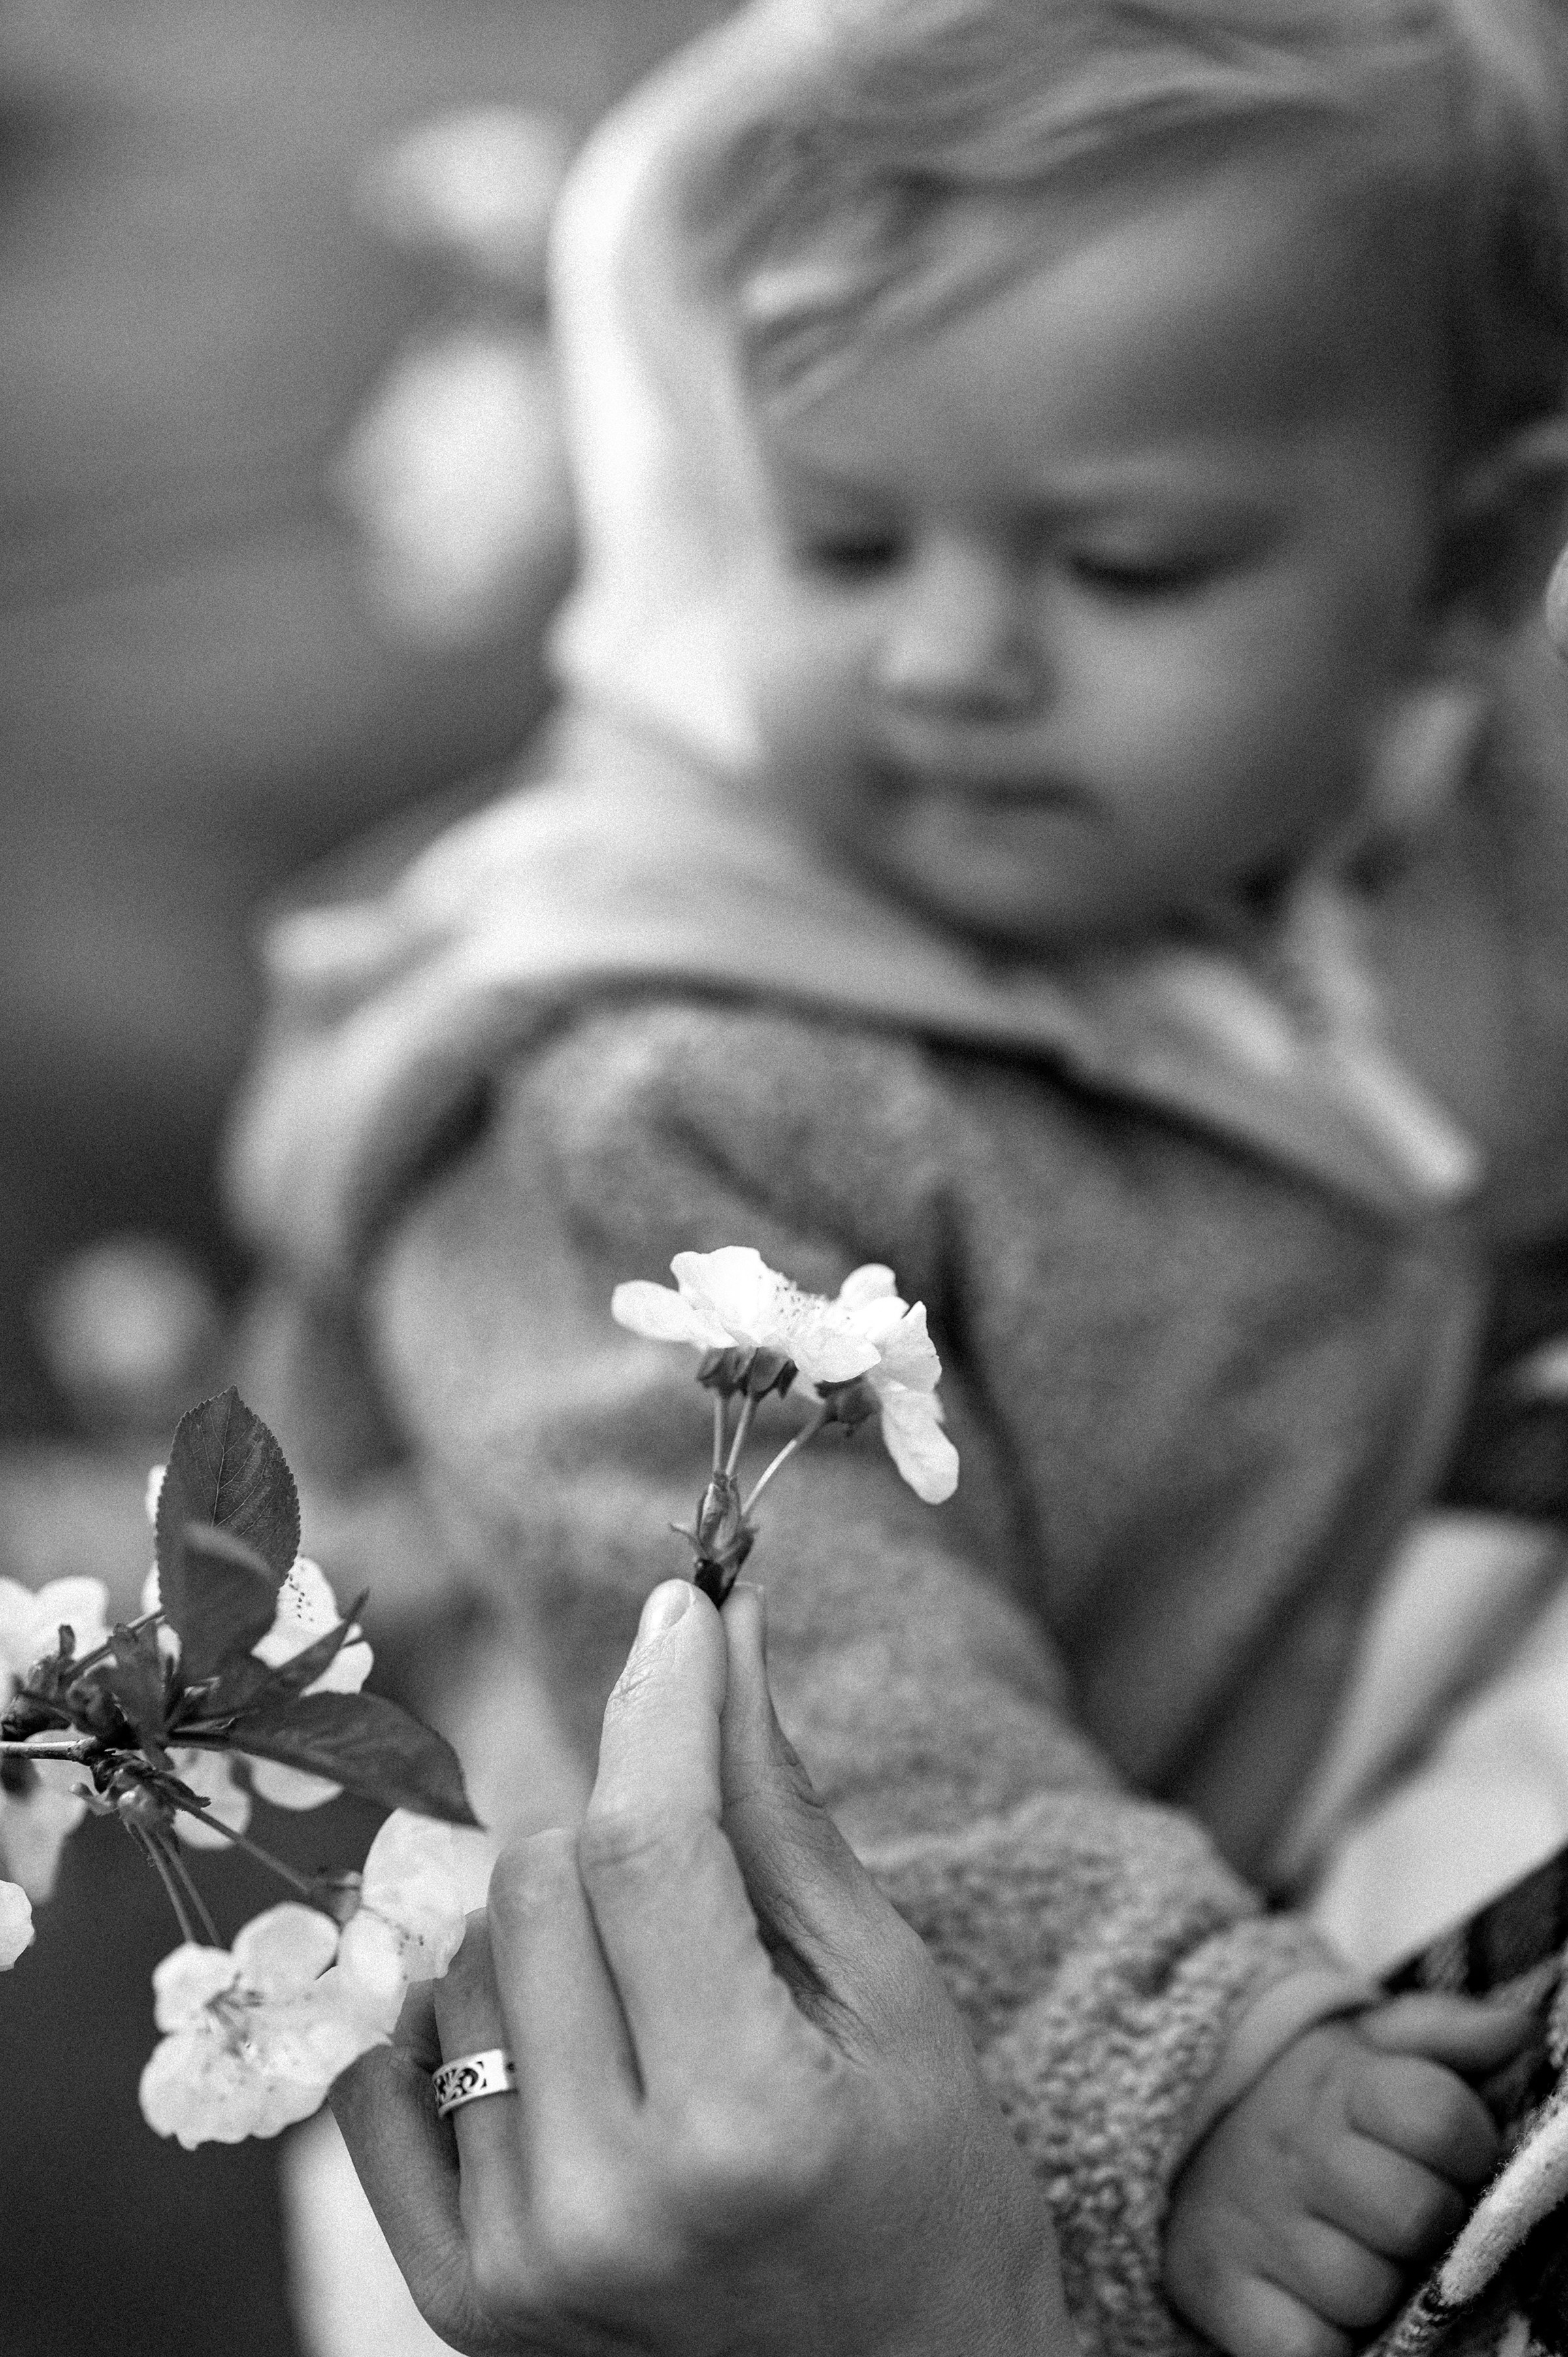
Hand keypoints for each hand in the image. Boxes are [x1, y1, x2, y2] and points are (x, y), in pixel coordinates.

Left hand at [331, 1579, 1074, 2355]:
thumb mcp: (887, 1994)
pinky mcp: (462, 2301)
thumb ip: (779, 1813)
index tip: (684, 1608)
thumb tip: (719, 1634)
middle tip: (703, 1877)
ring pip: (467, 1959)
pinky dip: (454, 2025)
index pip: (646, 1841)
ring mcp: (518, 2261)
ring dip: (554, 1934)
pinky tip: (548, 2041)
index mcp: (742, 2124)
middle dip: (623, 1825)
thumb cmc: (930, 2188)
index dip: (661, 1697)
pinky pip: (382, 2077)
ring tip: (654, 1999)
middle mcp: (605, 2202)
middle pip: (541, 1875)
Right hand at [1166, 1990, 1538, 2356]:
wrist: (1183, 2138)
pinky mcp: (1218, 2288)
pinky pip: (1302, 2349)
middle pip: (1413, 2214)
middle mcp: (1294, 2151)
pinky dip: (1322, 2342)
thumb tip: (1519, 2029)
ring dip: (1374, 2289)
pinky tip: (1318, 2307)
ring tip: (1354, 2255)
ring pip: (1364, 2292)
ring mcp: (1252, 2222)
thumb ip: (1445, 2033)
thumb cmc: (1310, 2105)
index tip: (1453, 2156)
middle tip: (1401, 2217)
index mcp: (1338, 2084)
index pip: (1440, 2118)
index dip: (1469, 2146)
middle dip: (1425, 2224)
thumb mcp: (1368, 2046)